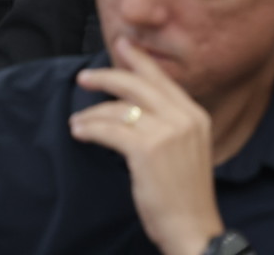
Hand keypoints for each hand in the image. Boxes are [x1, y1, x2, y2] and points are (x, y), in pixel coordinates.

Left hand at [70, 37, 224, 254]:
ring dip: (93, 112)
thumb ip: (170, 124)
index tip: (123, 45)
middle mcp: (184, 117)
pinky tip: (80, 131)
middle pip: (140, 85)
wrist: (193, 227)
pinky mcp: (147, 150)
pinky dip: (90, 128)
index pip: (163, 80)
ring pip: (120, 108)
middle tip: (86, 76)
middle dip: (109, 76)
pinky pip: (110, 130)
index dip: (140, 61)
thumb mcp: (187, 149)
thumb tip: (135, 107)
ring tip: (77, 120)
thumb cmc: (185, 194)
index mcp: (195, 115)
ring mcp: (167, 132)